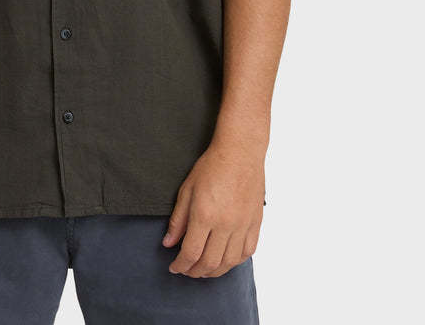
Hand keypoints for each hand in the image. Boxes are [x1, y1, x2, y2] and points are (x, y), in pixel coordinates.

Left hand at [162, 140, 263, 276]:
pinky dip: (234, 261)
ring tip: (204, 269)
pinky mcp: (255, 223)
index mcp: (205, 215)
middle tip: (187, 270)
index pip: (191, 253)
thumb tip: (169, 243)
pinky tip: (225, 260)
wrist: (240, 153)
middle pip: (209, 262)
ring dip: (214, 272)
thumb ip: (178, 220)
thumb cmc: (211, 166)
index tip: (174, 267)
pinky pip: (246, 252)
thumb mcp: (187, 190)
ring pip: (229, 262)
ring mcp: (242, 225)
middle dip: (195, 272)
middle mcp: (225, 224)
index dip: (180, 265)